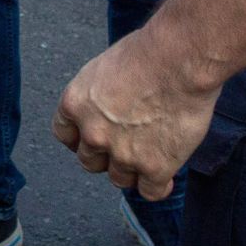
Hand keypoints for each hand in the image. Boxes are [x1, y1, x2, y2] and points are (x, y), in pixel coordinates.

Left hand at [52, 31, 220, 200]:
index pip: (65, 135)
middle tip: (128, 144)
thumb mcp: (104, 69)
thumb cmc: (148, 54)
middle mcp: (92, 133)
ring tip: (151, 155)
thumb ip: (98, 98)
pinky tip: (168, 175)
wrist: (179, 60)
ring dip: (133, 171)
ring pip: (119, 179)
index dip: (81, 139)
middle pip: (90, 161)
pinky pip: (150, 192)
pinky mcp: (154, 168)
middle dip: (107, 156)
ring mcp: (122, 154)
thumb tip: (107, 111)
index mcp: (74, 104)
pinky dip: (159, 186)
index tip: (94, 138)